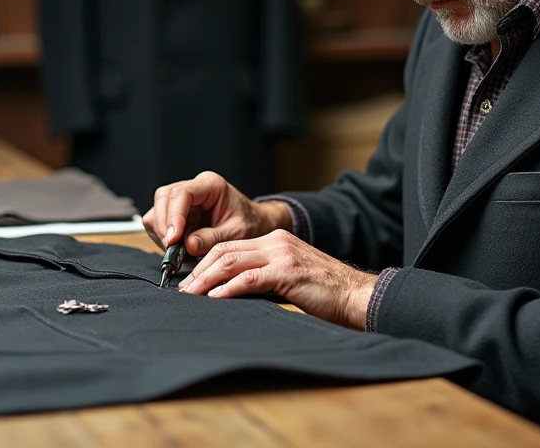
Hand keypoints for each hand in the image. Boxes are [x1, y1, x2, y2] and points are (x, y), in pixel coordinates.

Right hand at [143, 171, 290, 255]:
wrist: (254, 225)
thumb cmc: (249, 224)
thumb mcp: (237, 233)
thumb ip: (213, 238)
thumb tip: (188, 244)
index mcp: (210, 185)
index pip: (181, 193)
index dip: (174, 216)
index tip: (174, 239)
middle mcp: (193, 188)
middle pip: (163, 199)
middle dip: (165, 227)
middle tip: (174, 251)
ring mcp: (182, 201)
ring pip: (157, 212)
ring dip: (163, 236)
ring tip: (180, 253)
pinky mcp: (176, 214)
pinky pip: (159, 224)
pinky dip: (164, 240)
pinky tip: (179, 250)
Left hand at [178, 229, 376, 329]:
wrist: (356, 295)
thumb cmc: (325, 293)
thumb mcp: (289, 278)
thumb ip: (265, 278)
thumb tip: (232, 292)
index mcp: (276, 240)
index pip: (230, 246)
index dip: (206, 262)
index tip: (191, 281)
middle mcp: (276, 241)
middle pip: (225, 250)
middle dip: (200, 270)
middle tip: (183, 290)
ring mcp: (282, 254)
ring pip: (232, 261)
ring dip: (207, 280)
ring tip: (191, 295)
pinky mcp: (288, 272)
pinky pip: (249, 278)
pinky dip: (227, 288)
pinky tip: (214, 298)